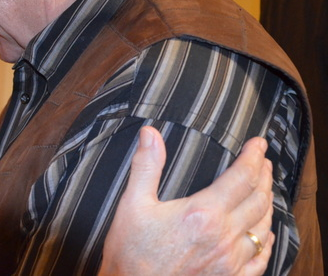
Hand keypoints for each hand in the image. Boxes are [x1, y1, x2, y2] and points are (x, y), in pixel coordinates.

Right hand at [99, 126, 273, 274]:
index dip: (253, 157)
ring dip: (267, 204)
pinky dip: (266, 241)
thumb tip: (150, 135)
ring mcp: (230, 262)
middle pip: (258, 200)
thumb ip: (146, 166)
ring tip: (266, 189)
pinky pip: (260, 259)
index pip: (241, 178)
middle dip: (264, 176)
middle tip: (263, 162)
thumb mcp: (132, 204)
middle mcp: (223, 237)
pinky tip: (265, 234)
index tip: (258, 144)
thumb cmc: (130, 253)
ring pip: (263, 227)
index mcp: (203, 214)